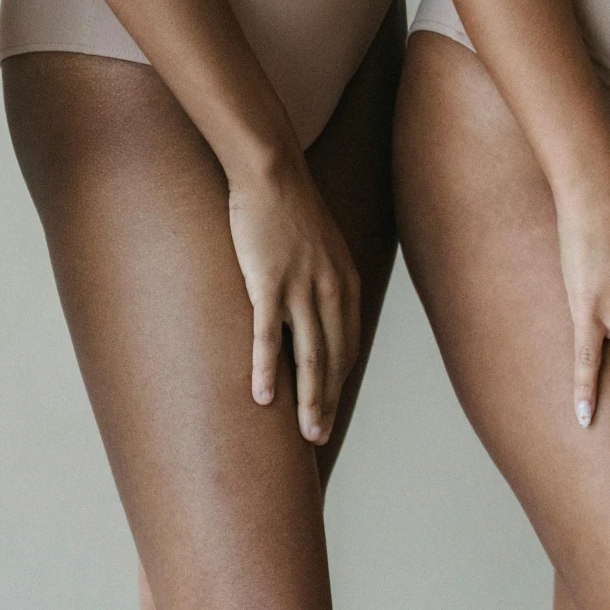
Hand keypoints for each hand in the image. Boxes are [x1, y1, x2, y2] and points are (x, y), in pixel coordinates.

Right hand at [228, 161, 358, 444]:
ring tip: (306, 434)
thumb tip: (313, 296)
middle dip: (328, 403)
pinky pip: (270, 337)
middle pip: (333, 360)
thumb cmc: (288, 205)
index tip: (330, 408)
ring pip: (309, 357)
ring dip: (309, 400)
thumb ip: (322, 275)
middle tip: (320, 438)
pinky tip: (263, 397)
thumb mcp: (320, 243)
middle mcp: (331, 291)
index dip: (339, 381)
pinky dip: (268, 370)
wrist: (272, 170)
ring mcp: (301, 289)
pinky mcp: (269, 284)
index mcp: (345, 283)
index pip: (347, 345)